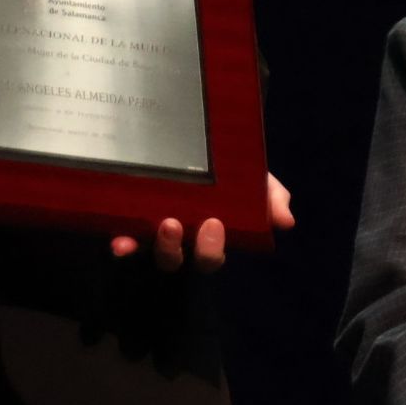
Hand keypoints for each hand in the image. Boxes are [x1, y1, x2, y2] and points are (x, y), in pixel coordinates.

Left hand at [108, 173, 293, 273]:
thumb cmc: (233, 171)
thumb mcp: (257, 179)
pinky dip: (123, 244)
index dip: (211, 250)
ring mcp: (154, 233)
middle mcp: (181, 240)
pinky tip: (119, 241)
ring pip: (155, 253)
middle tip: (194, 223)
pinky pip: (125, 239)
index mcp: (211, 236)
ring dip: (160, 246)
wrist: (205, 144)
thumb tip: (285, 222)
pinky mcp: (131, 222)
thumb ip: (272, 197)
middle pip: (181, 260)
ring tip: (166, 224)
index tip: (215, 224)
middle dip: (186, 248)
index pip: (211, 256)